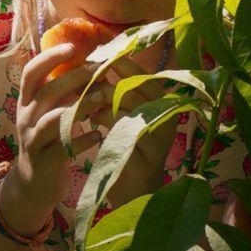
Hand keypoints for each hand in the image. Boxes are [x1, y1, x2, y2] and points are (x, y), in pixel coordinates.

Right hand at [3, 42, 106, 215]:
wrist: (33, 183)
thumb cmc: (48, 139)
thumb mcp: (49, 112)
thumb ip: (64, 92)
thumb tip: (96, 64)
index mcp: (27, 101)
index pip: (31, 72)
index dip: (49, 57)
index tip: (72, 47)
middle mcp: (26, 117)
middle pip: (47, 92)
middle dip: (74, 78)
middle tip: (100, 69)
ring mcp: (33, 140)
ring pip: (54, 118)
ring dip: (81, 105)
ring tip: (103, 97)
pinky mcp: (44, 162)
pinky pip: (63, 148)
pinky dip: (83, 139)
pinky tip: (99, 134)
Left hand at [88, 55, 180, 204]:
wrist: (135, 194)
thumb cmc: (126, 150)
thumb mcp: (122, 116)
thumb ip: (114, 91)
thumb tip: (93, 61)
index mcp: (164, 103)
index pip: (142, 73)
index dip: (119, 62)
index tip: (94, 56)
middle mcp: (168, 116)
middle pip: (135, 85)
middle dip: (105, 80)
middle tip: (81, 81)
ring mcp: (161, 135)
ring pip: (127, 104)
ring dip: (99, 101)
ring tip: (85, 106)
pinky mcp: (148, 154)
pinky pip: (120, 128)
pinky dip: (101, 121)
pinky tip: (90, 122)